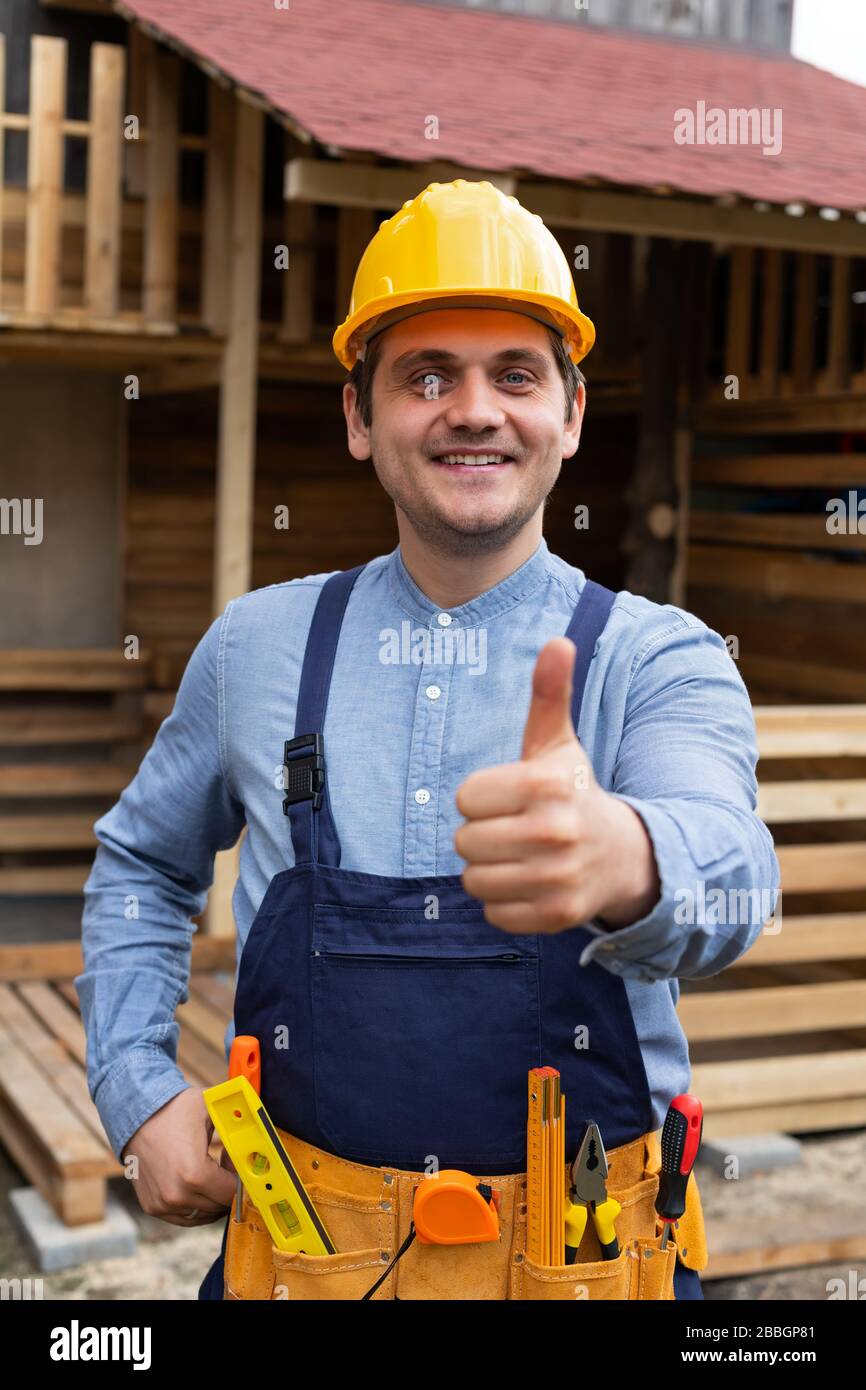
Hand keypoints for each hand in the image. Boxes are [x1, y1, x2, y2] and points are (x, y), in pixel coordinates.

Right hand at [121, 1087, 235, 1226]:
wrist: (135, 1114)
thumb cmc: (175, 1109)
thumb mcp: (210, 1108)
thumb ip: (238, 1122)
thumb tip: (261, 1130)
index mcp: (194, 1174)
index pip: (233, 1194)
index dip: (242, 1180)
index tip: (240, 1165)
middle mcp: (177, 1195)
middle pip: (220, 1206)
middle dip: (228, 1188)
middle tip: (226, 1164)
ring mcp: (163, 1205)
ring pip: (204, 1214)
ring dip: (213, 1198)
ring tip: (211, 1171)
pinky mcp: (153, 1208)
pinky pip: (185, 1217)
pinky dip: (196, 1204)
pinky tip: (197, 1181)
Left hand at [454, 637, 659, 933]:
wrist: (625, 854)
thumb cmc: (573, 792)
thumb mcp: (558, 744)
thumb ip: (549, 694)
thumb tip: (557, 641)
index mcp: (545, 784)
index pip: (464, 798)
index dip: (482, 798)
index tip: (512, 798)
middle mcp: (554, 832)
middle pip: (464, 842)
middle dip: (483, 835)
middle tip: (517, 829)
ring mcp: (558, 877)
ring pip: (474, 880)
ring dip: (490, 871)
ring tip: (522, 857)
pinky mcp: (557, 915)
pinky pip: (493, 913)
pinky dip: (505, 903)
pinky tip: (532, 883)